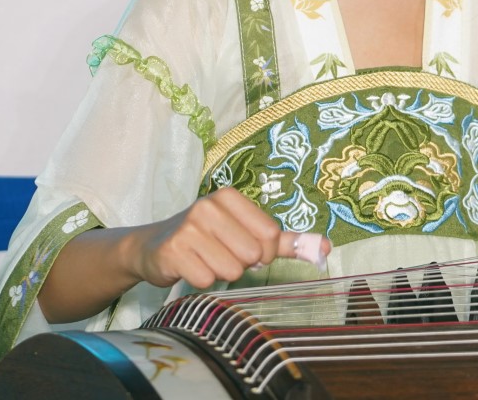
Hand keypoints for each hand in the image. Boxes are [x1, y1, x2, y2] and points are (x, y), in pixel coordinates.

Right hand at [128, 187, 330, 289]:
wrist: (151, 247)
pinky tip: (188, 267)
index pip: (270, 235)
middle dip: (239, 263)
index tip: (243, 247)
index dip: (262, 252)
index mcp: (230, 197)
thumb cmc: (206, 238)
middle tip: (219, 253)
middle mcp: (208, 207)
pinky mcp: (173, 251)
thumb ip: (285, 241)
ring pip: (230, 270)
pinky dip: (200, 281)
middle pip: (251, 255)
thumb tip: (326, 248)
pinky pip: (206, 280)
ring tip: (203, 259)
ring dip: (220, 273)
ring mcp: (188, 228)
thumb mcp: (245, 232)